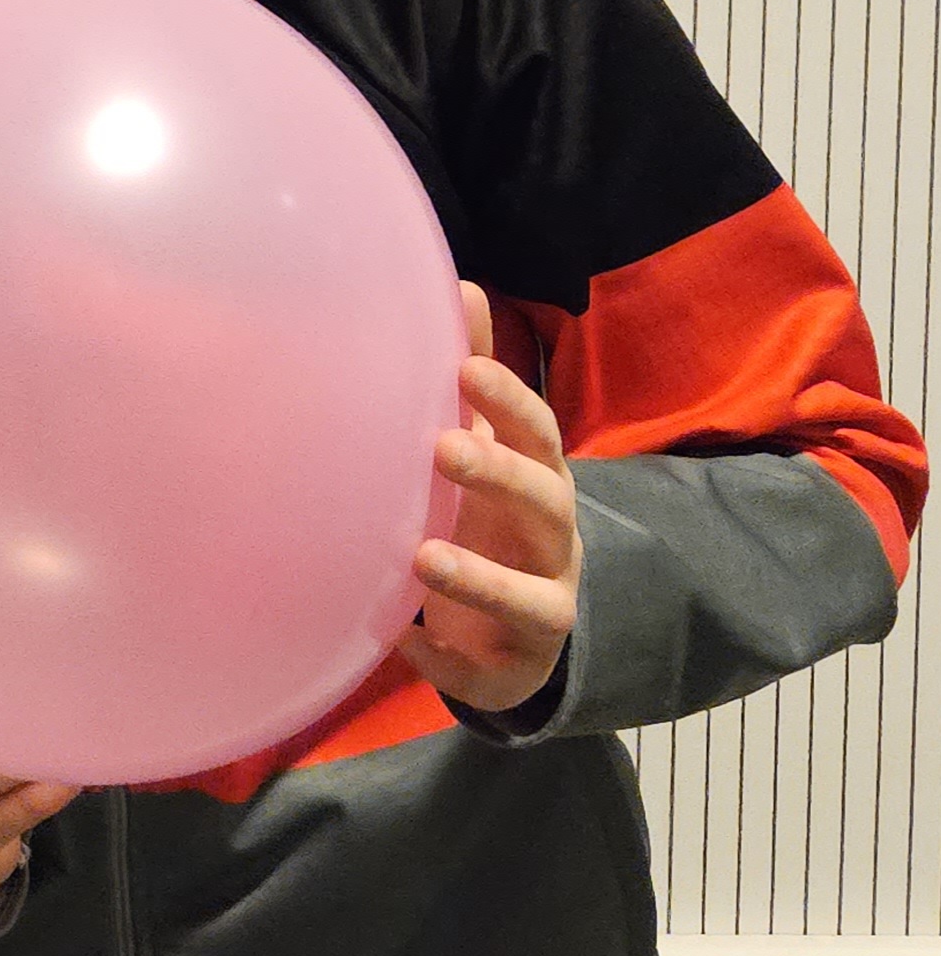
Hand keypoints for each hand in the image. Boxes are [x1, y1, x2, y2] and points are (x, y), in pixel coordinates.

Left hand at [399, 282, 580, 713]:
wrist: (526, 630)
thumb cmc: (495, 514)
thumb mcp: (493, 446)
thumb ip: (477, 376)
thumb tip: (460, 285)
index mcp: (540, 481)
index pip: (535, 434)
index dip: (507, 401)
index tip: (465, 369)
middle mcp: (551, 541)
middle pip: (543, 505)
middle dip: (498, 477)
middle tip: (442, 448)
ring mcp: (542, 606)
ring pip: (526, 596)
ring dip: (476, 577)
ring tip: (423, 558)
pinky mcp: (514, 668)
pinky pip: (482, 670)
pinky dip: (444, 660)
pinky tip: (404, 644)